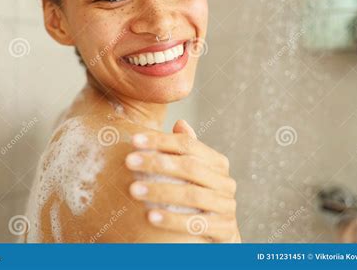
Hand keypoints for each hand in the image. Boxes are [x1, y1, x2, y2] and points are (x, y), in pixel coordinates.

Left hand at [125, 120, 240, 242]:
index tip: (134, 140)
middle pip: (190, 167)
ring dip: (160, 191)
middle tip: (129, 161)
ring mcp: (226, 206)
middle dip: (157, 163)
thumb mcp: (194, 173)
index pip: (188, 144)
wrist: (220, 234)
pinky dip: (173, 220)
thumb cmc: (199, 197)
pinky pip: (197, 224)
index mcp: (218, 163)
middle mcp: (225, 182)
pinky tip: (150, 216)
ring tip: (133, 190)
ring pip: (192, 195)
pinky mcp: (225, 230)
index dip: (161, 140)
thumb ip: (187, 150)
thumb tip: (180, 122)